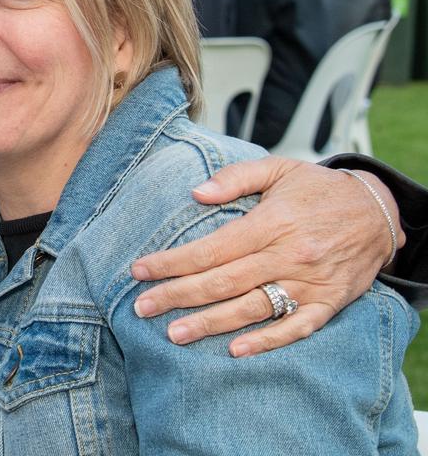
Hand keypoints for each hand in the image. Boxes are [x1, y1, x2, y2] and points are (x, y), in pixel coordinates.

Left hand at [130, 156, 401, 356]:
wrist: (379, 210)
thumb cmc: (319, 189)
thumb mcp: (278, 169)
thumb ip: (235, 178)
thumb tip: (196, 193)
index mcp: (271, 223)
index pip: (211, 248)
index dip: (172, 262)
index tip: (139, 270)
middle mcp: (288, 255)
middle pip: (223, 282)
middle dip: (178, 296)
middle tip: (142, 308)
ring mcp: (310, 282)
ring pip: (252, 308)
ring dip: (210, 324)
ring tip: (174, 334)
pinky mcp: (330, 303)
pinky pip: (296, 328)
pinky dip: (266, 341)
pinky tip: (235, 349)